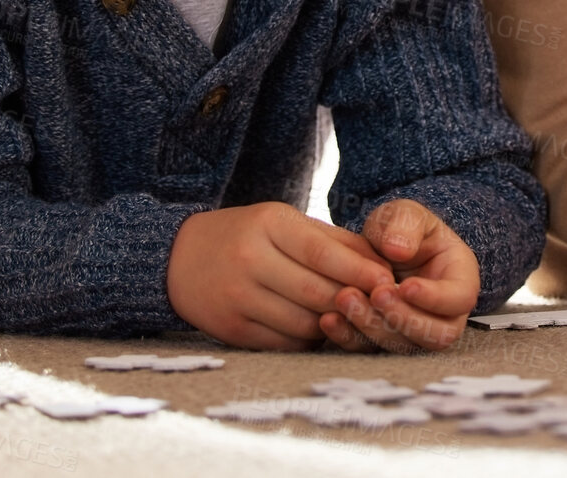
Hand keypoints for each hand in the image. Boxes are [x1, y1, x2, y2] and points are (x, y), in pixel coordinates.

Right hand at [166, 202, 395, 349]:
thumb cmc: (246, 236)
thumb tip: (383, 263)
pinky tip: (318, 329)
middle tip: (381, 307)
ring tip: (349, 317)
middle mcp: (250, 259)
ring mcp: (238, 297)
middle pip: (317, 292)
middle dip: (354, 302)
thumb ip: (332, 240)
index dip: (360, 270)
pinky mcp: (232, 330)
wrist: (178, 259)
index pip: (323, 252)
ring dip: (333, 324)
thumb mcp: (284, 223)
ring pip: (304, 323)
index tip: (388, 281)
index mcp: (268, 224)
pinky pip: (285, 343)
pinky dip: (308, 339)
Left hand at [318, 199, 480, 353]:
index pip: (459, 299)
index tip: (406, 286)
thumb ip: (405, 225)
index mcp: (459, 280)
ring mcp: (414, 332)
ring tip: (344, 299)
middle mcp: (443, 314)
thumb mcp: (406, 214)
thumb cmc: (403, 228)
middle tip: (374, 294)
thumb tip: (398, 250)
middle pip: (435, 334)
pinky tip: (328, 319)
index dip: (435, 298)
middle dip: (402, 318)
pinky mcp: (384, 340)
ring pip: (402, 346)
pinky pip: (369, 349)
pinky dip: (348, 337)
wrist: (382, 245)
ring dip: (372, 327)